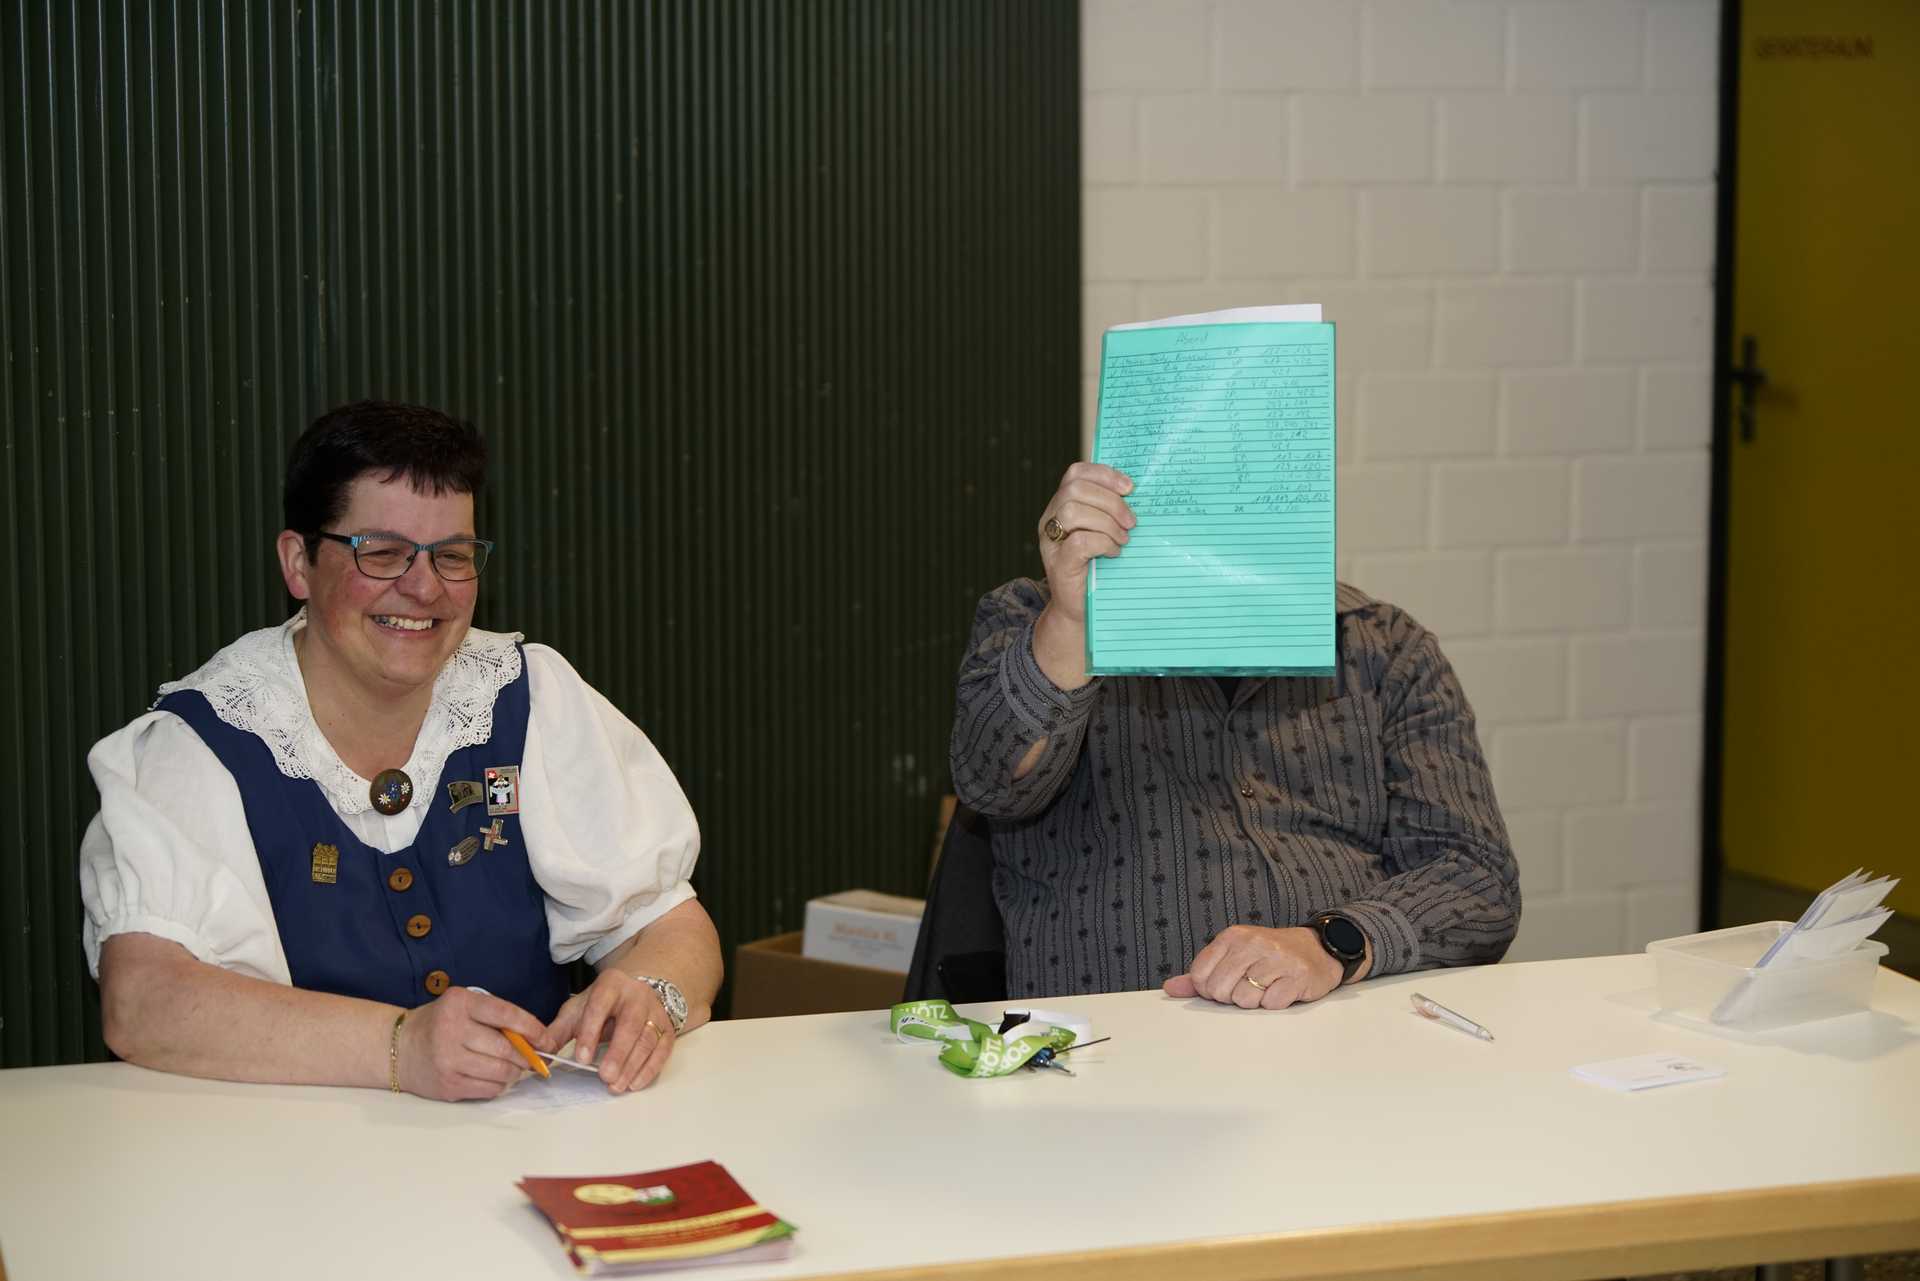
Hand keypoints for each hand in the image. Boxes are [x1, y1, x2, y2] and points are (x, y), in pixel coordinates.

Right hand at [395, 986, 547, 1100]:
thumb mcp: (463, 1006)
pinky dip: (499, 1085)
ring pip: (501, 1072)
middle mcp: (452, 1031)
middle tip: (533, 1059)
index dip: (533, 1029)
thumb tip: (536, 1040)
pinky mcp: (447, 1085)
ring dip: (514, 1073)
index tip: (547, 1040)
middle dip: (527, 1057)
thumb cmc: (439, 1024)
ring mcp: (448, 1061)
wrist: (399, 1049)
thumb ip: (495, 1017)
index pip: (507, 1015)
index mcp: (460, 1003)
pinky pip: (488, 1090)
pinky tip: (493, 1077)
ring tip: (513, 1068)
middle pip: (506, 1049)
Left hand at [540, 971, 674, 1092]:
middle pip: (630, 1024)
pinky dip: (650, 1069)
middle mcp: (637, 995)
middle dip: (618, 1052)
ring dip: (633, 1065)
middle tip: (605, 1077)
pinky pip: (662, 1050)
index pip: (600, 1006)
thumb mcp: (579, 1008)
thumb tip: (540, 1053)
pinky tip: (635, 1083)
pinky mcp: (667, 1028)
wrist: (638, 988)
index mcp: (610, 985)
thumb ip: (559, 1030)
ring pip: (647, 1039)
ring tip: (616, 1086)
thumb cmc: (603, 1003)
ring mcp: (656, 1011)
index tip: (582, 1059)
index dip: (591, 1032)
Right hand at [1036, 462, 1134, 627]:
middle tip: (1131, 522)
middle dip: (1110, 501)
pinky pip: (1079, 541)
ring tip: (1123, 539)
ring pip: (1073, 510)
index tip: (1130, 488)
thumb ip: (1111, 511)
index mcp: (1062, 505)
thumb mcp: (1105, 532)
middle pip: (1075, 488)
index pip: (1076, 473)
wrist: (1082, 610)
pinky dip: (1103, 542)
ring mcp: (1051, 542)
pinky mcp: (1058, 564)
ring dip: (1107, 522)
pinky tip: (1114, 552)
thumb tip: (1140, 491)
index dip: (1104, 474)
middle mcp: (1051, 519)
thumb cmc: (1099, 569)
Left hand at [1162, 925, 1343, 1010]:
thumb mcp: (1233, 956)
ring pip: (1245, 999)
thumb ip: (1201, 973)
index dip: (1210, 989)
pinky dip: (1275, 1003)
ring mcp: (1277, 959)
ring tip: (1267, 986)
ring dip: (1255, 1002)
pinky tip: (1282, 989)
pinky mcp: (1297, 976)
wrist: (1316, 949)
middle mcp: (1253, 943)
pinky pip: (1271, 1004)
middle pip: (1220, 990)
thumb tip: (1170, 989)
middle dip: (1232, 997)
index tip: (1225, 984)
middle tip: (1249, 986)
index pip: (1200, 976)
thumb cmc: (1269, 956)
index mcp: (1233, 937)